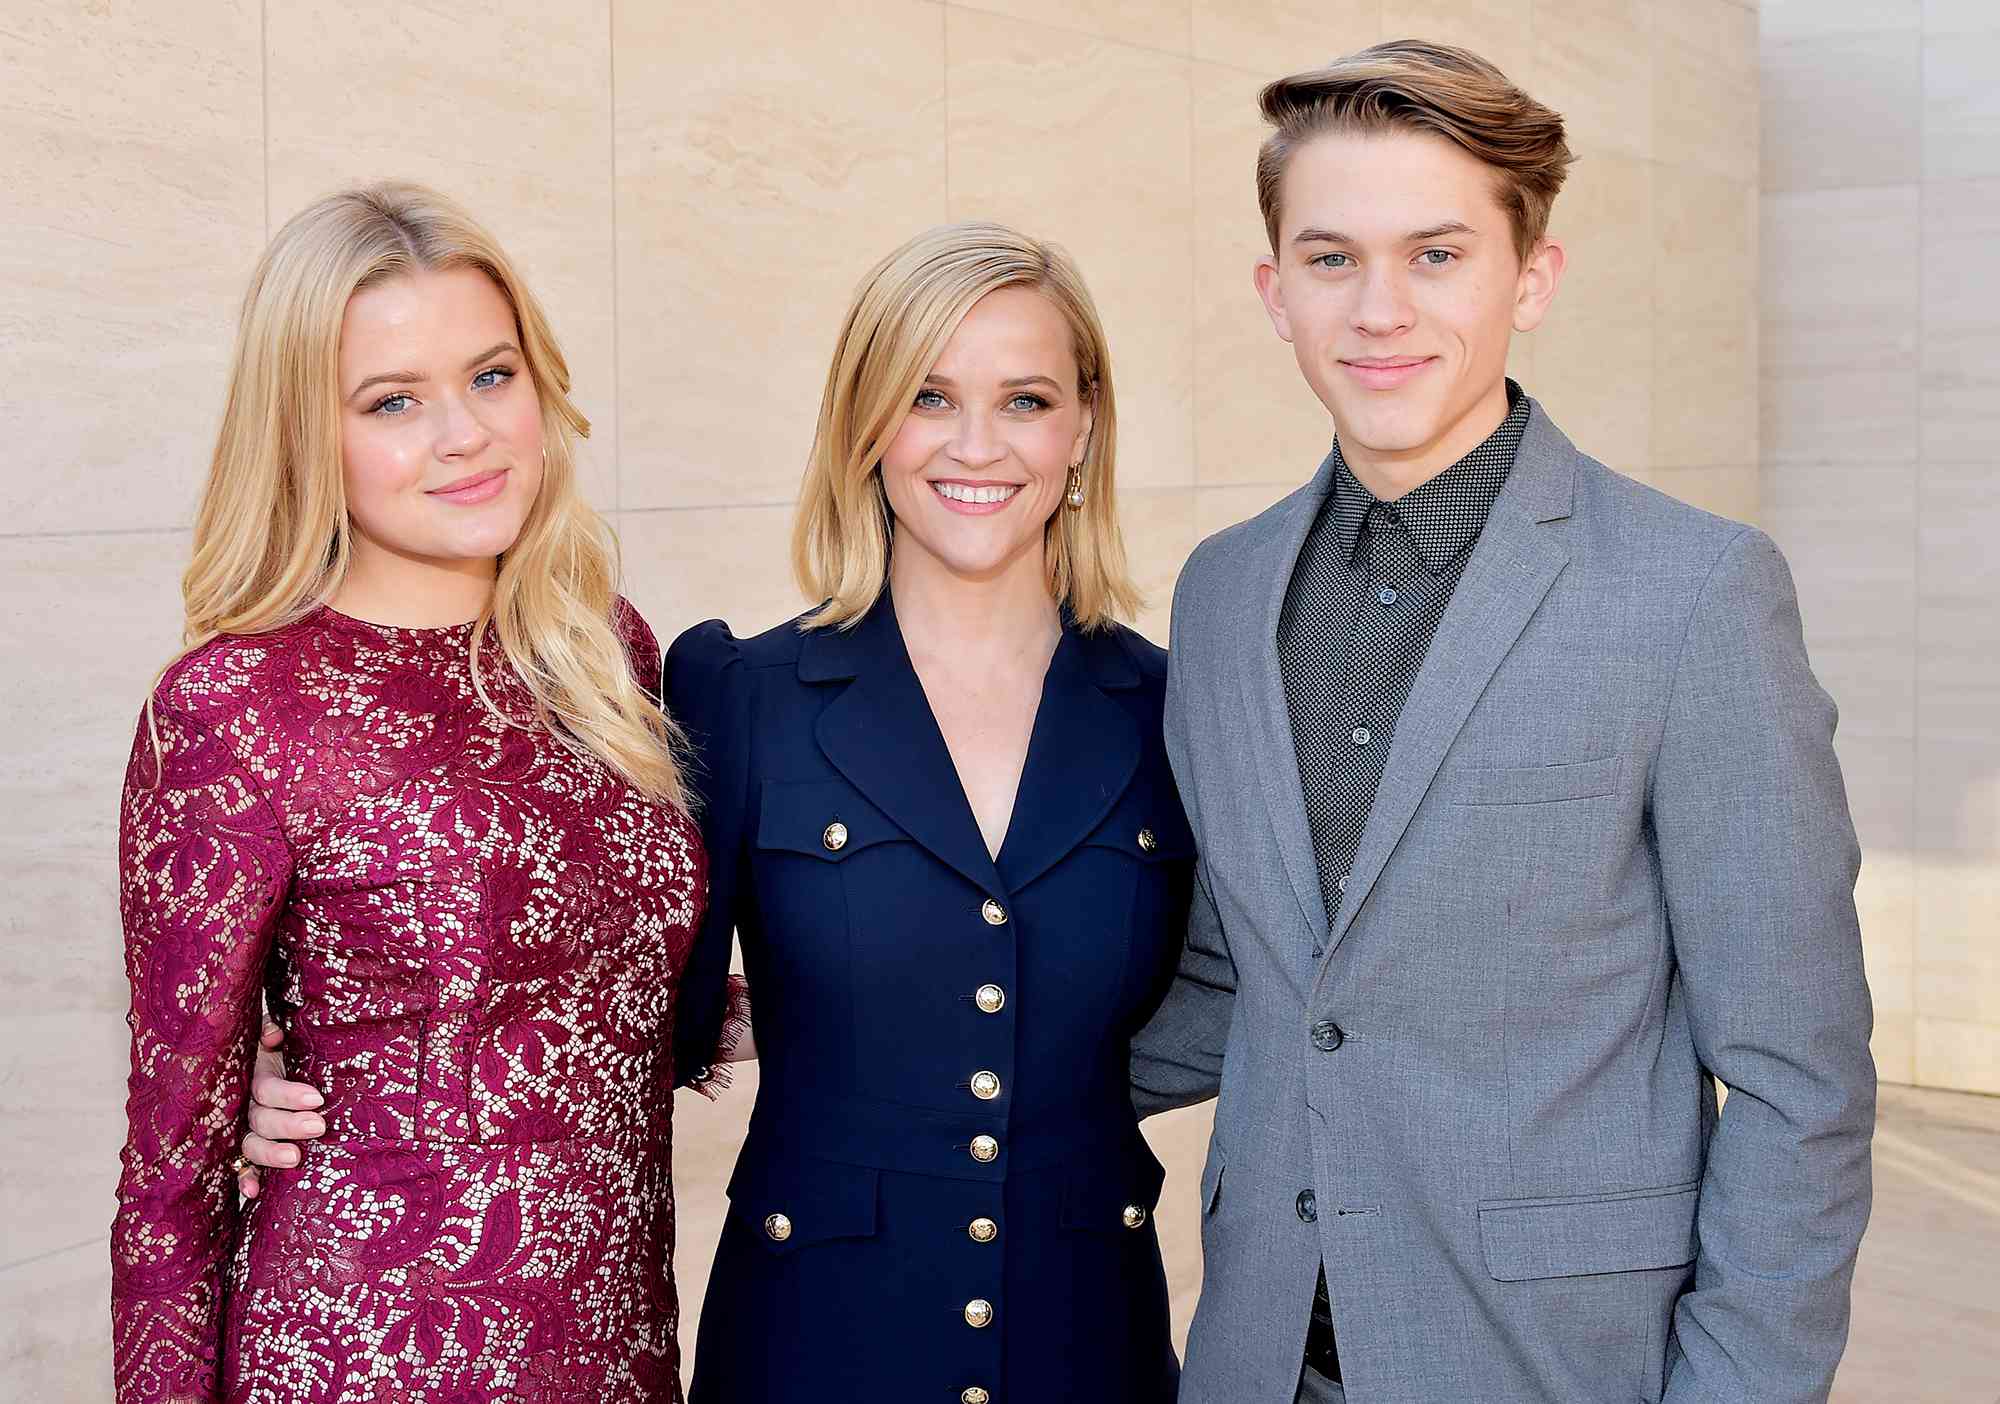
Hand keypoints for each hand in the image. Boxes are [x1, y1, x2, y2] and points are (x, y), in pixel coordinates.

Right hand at [235, 1020, 326, 1198]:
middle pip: (262, 1119)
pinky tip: (255, 1193)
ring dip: (270, 1154)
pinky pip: (241, 1166)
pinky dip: (246, 1179)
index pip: (267, 1090)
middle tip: (318, 1126)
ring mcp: (243, 1129)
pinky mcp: (245, 1147)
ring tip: (296, 1158)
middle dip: (289, 1125)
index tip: (317, 1099)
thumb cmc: (277, 1049)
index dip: (289, 1095)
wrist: (258, 1060)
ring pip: (251, 1144)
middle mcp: (246, 1105)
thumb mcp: (273, 1037)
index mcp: (254, 1077)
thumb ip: (270, 1032)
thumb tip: (273, 1035)